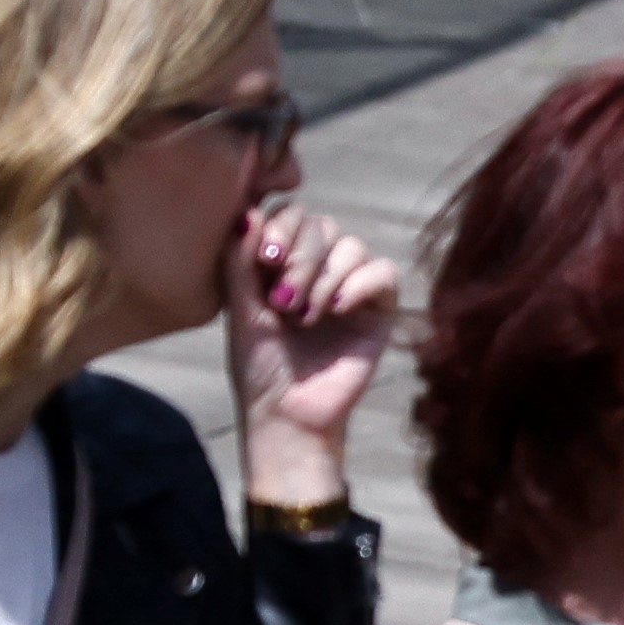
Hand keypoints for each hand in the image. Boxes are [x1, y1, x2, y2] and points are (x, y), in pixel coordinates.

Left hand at [227, 201, 402, 471]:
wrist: (287, 413)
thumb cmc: (258, 366)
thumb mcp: (240, 309)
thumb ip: (240, 260)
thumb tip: (250, 211)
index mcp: (284, 261)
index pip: (293, 213)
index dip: (283, 227)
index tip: (267, 258)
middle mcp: (319, 267)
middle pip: (323, 225)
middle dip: (302, 259)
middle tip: (283, 301)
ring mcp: (351, 285)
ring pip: (352, 246)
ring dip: (324, 278)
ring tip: (305, 317)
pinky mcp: (379, 308)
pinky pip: (383, 271)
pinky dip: (359, 285)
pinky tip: (336, 311)